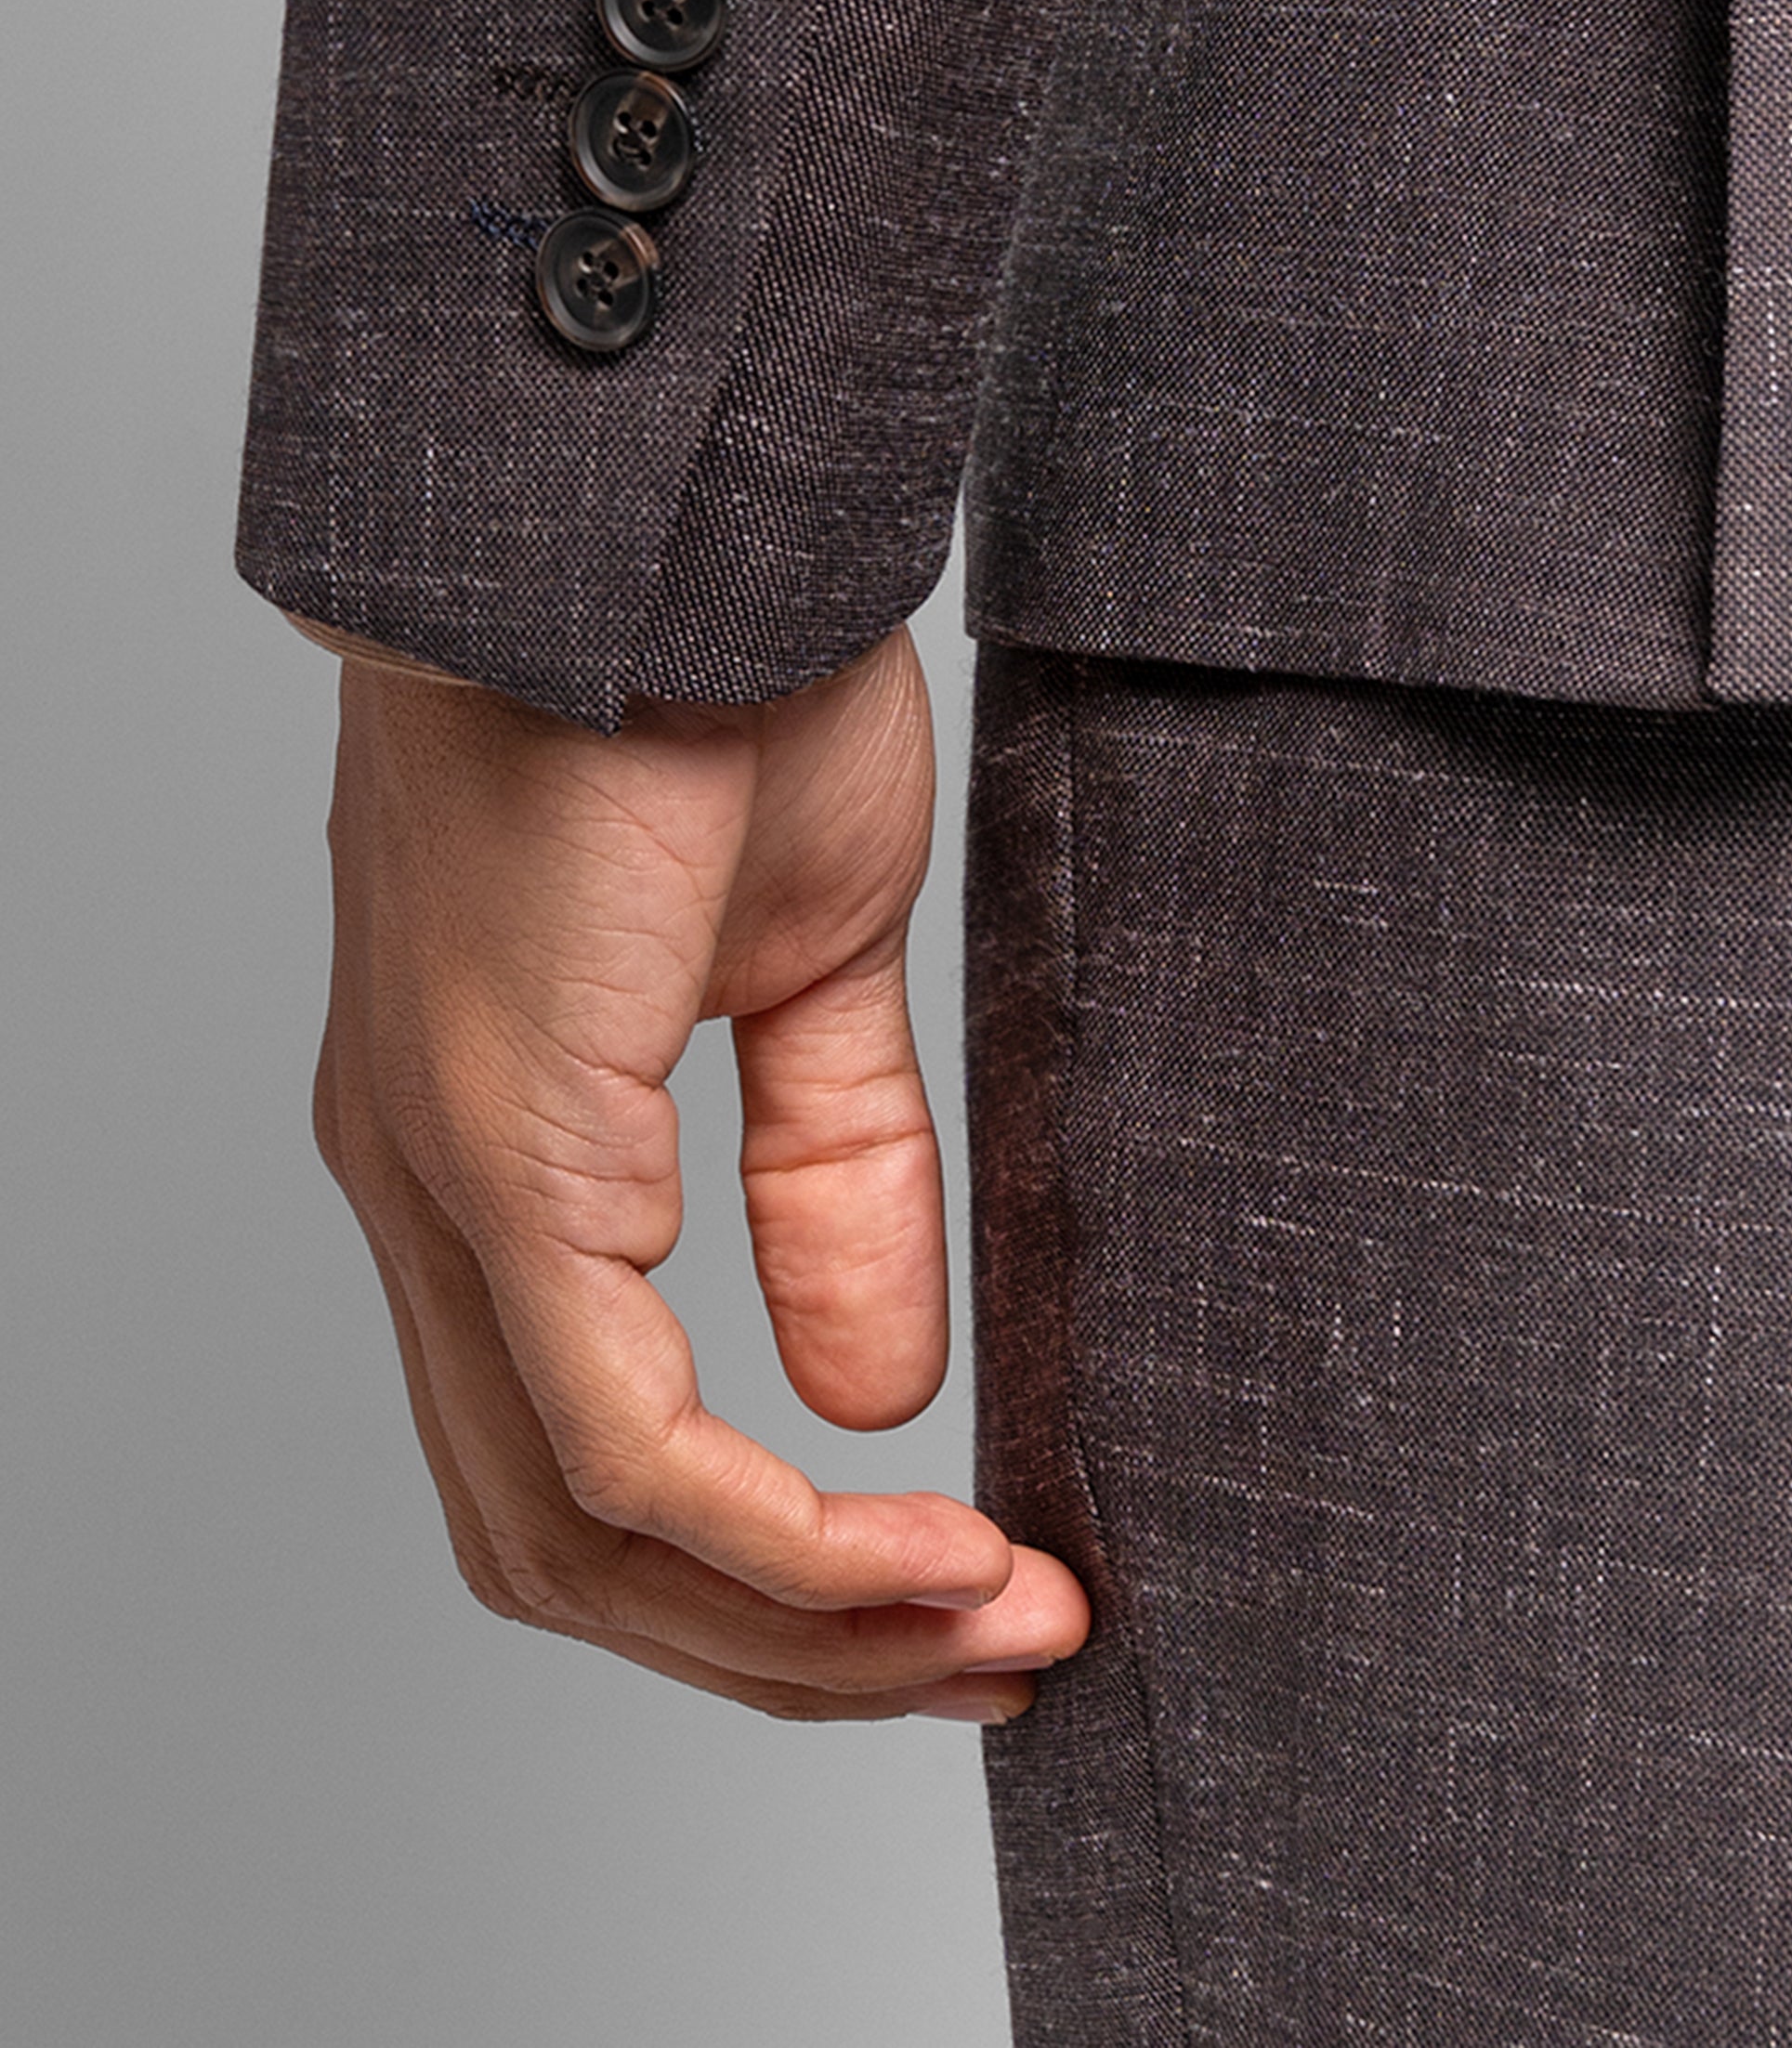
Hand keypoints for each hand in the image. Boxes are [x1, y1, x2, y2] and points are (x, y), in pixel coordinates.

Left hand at [310, 627, 1088, 1718]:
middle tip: (992, 1650)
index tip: (968, 1589)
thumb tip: (887, 1389)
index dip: (771, 1574)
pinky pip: (617, 1433)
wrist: (652, 512)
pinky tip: (924, 1553)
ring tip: (990, 1626)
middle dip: (785, 1647)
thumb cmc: (703, 684)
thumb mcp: (810, 966)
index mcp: (491, 1155)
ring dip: (793, 1625)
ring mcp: (442, 1181)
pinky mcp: (500, 1147)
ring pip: (578, 1527)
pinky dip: (775, 1538)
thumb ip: (830, 1175)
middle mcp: (428, 1197)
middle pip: (564, 1541)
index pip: (584, 1459)